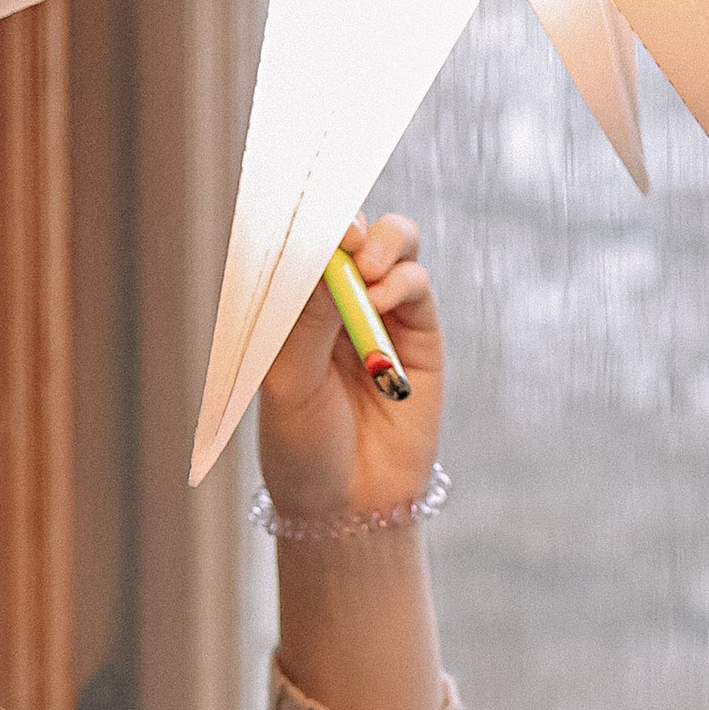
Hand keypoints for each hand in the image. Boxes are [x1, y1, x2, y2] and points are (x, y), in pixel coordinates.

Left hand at [255, 214, 447, 709]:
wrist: (347, 506)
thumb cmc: (302, 446)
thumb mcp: (289, 379)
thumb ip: (308, 314)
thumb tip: (331, 249)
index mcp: (294, 305)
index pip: (303, 238)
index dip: (310, 211)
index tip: (310, 203)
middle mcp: (337, 300)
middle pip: (353, 228)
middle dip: (351, 220)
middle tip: (344, 237)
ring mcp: (380, 314)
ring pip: (394, 243)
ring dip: (384, 241)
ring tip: (368, 270)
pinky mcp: (419, 337)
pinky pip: (417, 284)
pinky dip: (404, 280)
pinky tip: (386, 297)